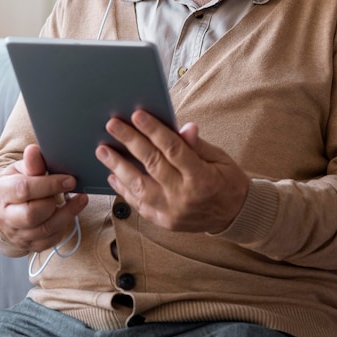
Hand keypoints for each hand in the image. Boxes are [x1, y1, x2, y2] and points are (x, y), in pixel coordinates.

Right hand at [0, 144, 87, 251]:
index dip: (50, 184)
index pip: (25, 189)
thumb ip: (31, 163)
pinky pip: (50, 240)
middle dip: (55, 200)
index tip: (70, 179)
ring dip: (67, 214)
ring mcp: (16, 234)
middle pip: (32, 214)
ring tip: (80, 199)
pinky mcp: (30, 245)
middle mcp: (5, 216)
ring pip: (45, 230)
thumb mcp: (22, 168)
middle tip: (71, 187)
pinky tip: (70, 212)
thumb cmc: (18, 181)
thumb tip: (33, 150)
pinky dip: (64, 226)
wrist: (8, 205)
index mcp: (1, 192)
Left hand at [96, 110, 248, 233]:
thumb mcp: (219, 158)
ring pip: (139, 187)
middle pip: (152, 164)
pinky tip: (113, 175)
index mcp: (202, 178)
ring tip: (103, 150)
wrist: (233, 216)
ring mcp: (171, 212)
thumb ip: (197, 145)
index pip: (173, 149)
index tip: (138, 115)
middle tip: (113, 125)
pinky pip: (138, 204)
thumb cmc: (227, 181)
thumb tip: (184, 127)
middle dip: (130, 141)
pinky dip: (124, 189)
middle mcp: (184, 196)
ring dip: (118, 166)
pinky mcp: (163, 221)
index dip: (154, 130)